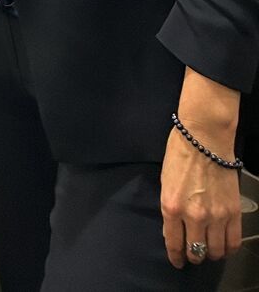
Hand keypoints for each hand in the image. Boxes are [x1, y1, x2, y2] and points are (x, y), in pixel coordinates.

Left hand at [161, 126, 241, 267]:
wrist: (204, 138)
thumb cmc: (180, 155)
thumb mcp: (165, 183)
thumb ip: (170, 208)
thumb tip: (174, 228)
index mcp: (172, 207)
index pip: (174, 244)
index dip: (176, 257)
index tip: (177, 261)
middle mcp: (194, 216)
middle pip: (196, 251)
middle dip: (194, 256)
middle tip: (194, 253)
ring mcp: (216, 216)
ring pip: (216, 251)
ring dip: (211, 253)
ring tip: (209, 248)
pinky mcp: (233, 212)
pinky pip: (233, 242)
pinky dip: (229, 248)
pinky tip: (224, 246)